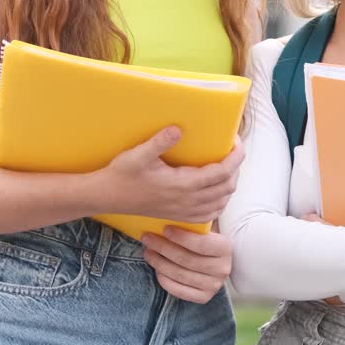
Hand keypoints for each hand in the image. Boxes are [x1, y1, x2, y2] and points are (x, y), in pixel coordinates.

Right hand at [95, 129, 243, 222]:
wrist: (108, 197)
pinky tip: (216, 190)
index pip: (221, 172)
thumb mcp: (138, 154)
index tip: (236, 141)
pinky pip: (211, 214)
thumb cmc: (122, 173)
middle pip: (227, 186)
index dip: (235, 157)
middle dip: (235, 167)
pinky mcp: (180, 216)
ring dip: (230, 183)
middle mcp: (188, 201)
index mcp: (182, 185)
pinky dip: (220, 201)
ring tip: (227, 165)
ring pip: (222, 201)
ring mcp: (185, 211)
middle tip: (231, 148)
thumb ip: (159, 142)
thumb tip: (178, 128)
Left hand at [142, 227, 231, 303]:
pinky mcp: (204, 298)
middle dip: (163, 247)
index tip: (164, 229)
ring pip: (180, 274)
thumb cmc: (204, 238)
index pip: (201, 244)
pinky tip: (156, 268)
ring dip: (159, 262)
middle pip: (187, 259)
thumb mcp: (205, 228)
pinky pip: (178, 290)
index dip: (181, 237)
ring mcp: (214, 286)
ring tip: (147, 251)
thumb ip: (194, 223)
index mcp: (225, 248)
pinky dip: (164, 279)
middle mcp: (222, 269)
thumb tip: (169, 215)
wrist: (215, 261)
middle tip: (147, 237)